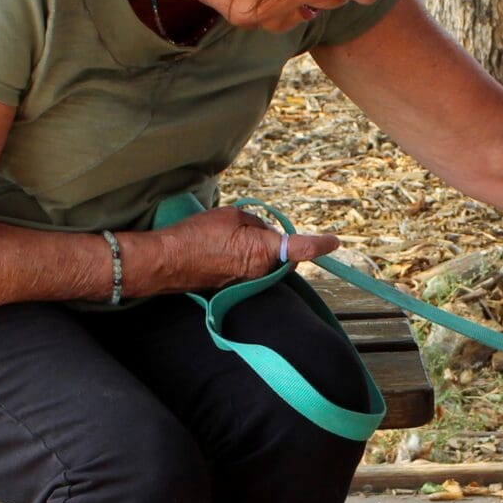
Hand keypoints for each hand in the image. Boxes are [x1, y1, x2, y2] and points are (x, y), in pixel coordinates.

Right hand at [126, 207, 338, 297]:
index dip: (320, 244)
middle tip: (260, 229)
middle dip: (281, 244)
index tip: (334, 242)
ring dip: (261, 252)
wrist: (167, 262)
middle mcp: (260, 272)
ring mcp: (247, 282)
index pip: (301, 248)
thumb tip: (265, 233)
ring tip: (233, 238)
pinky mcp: (235, 287)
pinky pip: (251, 271)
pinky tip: (226, 251)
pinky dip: (247, 261)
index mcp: (264, 251)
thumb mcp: (232, 215)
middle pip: (284, 257)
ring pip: (267, 264)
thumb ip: (257, 223)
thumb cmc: (197, 235)